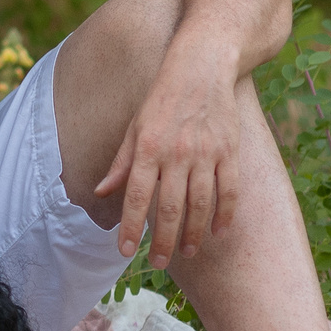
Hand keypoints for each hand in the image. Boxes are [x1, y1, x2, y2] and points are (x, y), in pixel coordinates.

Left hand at [95, 55, 244, 269]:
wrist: (201, 67)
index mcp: (148, 147)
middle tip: (158, 262)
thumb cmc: (161, 99)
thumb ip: (121, 163)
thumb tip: (101, 192)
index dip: (131, 226)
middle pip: (171, 207)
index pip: (137, 196)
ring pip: (201, 204)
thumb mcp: (134, 127)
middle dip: (164, 240)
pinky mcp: (229, 151)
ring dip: (194, 233)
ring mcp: (206, 153)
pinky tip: (217, 232)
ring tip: (186, 253)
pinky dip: (225, 214)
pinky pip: (229, 190)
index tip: (126, 250)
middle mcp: (176, 153)